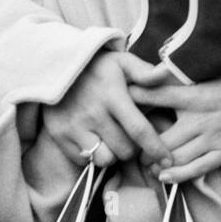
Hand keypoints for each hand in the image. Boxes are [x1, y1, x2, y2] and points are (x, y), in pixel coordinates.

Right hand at [39, 50, 171, 170]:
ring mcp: (74, 126)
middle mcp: (93, 114)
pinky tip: (95, 139)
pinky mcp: (59, 135)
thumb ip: (144, 71)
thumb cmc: (96, 66)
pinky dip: (92, 155)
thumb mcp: (121, 61)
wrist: (53, 65)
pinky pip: (83, 160)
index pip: (138, 130)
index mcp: (112, 96)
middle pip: (124, 150)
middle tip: (131, 137)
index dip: (155, 148)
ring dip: (113, 154)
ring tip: (112, 139)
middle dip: (134, 148)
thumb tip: (165, 74)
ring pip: (105, 159)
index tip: (167, 159)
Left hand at [127, 71, 220, 183]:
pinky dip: (178, 175)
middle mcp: (201, 118)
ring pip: (176, 157)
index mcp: (196, 95)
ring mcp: (213, 138)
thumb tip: (154, 73)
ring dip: (156, 163)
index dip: (137, 99)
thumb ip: (182, 81)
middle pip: (161, 138)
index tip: (118, 102)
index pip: (159, 96)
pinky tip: (165, 176)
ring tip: (145, 165)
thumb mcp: (208, 77)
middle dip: (142, 147)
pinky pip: (197, 169)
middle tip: (130, 149)